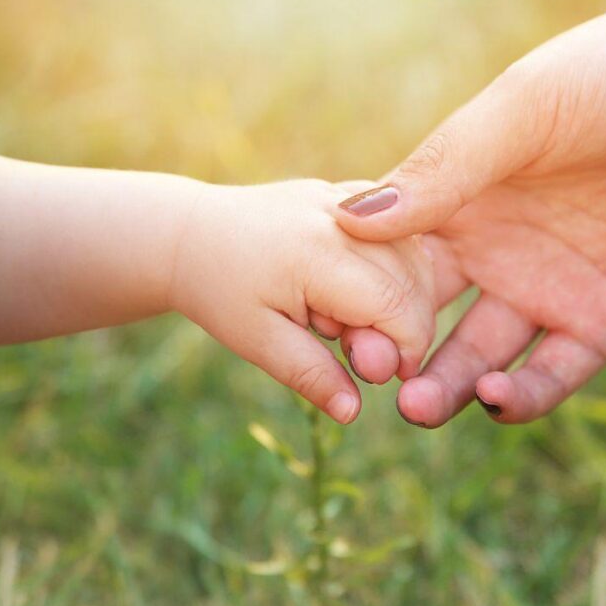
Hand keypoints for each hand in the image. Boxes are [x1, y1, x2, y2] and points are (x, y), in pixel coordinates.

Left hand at [169, 179, 434, 423]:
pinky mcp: (350, 193)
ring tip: (355, 318)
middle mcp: (341, 215)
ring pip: (415, 250)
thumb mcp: (258, 342)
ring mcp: (347, 197)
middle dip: (410, 325)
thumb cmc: (220, 291)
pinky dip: (401, 264)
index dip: (407, 348)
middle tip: (365, 352)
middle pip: (415, 277)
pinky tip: (369, 289)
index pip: (398, 306)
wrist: (191, 234)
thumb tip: (353, 412)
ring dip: (408, 294)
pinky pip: (400, 230)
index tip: (389, 374)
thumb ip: (310, 374)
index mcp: (317, 254)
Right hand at [335, 0, 605, 426]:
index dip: (356, 289)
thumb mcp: (524, 110)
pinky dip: (523, 395)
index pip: (389, 254)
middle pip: (425, 315)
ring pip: (479, 356)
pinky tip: (499, 397)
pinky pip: (553, 373)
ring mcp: (548, 288)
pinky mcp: (604, 322)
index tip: (326, 318)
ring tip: (419, 406)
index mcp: (462, 192)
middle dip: (392, 351)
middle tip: (372, 377)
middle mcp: (496, 247)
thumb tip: (348, 222)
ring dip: (446, 387)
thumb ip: (445, 169)